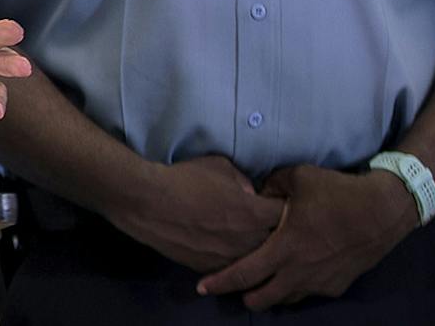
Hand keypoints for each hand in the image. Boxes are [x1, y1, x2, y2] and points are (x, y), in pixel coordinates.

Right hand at [105, 156, 284, 272]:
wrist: (148, 202)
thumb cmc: (184, 179)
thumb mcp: (220, 166)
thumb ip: (243, 181)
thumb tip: (250, 194)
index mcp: (255, 213)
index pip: (287, 214)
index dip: (282, 206)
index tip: (275, 202)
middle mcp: (249, 240)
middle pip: (276, 241)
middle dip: (273, 231)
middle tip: (259, 220)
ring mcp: (230, 258)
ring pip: (255, 258)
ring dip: (252, 247)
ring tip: (238, 235)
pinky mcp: (211, 268)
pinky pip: (231, 265)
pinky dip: (229, 256)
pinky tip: (218, 244)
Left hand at [197, 164, 415, 308]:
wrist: (385, 211)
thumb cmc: (338, 192)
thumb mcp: (296, 178)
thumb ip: (269, 186)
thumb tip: (255, 194)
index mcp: (285, 249)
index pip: (244, 274)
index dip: (220, 283)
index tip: (202, 286)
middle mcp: (300, 273)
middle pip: (261, 299)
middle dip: (243, 296)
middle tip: (233, 287)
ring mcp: (321, 282)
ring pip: (286, 298)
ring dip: (270, 293)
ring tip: (260, 281)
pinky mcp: (338, 285)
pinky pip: (308, 292)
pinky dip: (295, 287)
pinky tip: (292, 274)